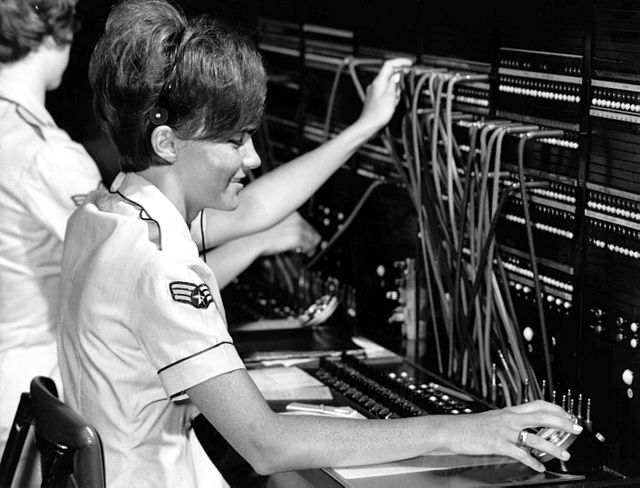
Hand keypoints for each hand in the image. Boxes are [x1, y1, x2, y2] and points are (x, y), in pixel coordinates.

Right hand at [258, 211, 320, 256]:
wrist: (251, 238)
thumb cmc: (257, 232)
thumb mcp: (273, 224)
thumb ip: (285, 227)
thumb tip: (293, 238)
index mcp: (290, 212)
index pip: (305, 223)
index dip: (306, 233)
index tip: (306, 240)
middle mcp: (296, 218)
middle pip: (311, 230)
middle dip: (310, 240)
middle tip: (307, 249)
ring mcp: (297, 227)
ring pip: (313, 238)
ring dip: (310, 246)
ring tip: (306, 252)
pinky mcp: (297, 237)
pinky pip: (309, 246)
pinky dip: (308, 251)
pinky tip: (303, 253)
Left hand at [357, 57, 412, 132]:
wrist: (368, 125)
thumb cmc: (377, 114)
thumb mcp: (390, 96)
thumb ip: (394, 83)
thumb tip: (398, 74)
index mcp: (379, 81)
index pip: (390, 64)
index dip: (400, 62)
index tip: (409, 63)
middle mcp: (375, 85)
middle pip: (390, 74)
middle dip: (399, 79)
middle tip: (404, 85)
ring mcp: (375, 91)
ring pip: (389, 84)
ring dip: (396, 89)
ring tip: (395, 100)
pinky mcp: (375, 99)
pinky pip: (386, 92)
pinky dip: (392, 95)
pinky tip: (392, 104)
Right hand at [444, 400, 582, 471]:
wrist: (451, 429)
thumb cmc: (470, 426)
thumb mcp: (493, 418)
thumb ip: (509, 421)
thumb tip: (524, 426)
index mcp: (509, 411)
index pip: (537, 404)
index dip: (555, 408)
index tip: (568, 414)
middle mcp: (509, 419)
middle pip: (542, 416)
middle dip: (562, 422)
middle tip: (576, 428)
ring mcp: (504, 431)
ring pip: (535, 437)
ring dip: (553, 447)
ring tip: (564, 453)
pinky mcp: (498, 444)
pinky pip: (520, 454)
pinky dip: (532, 462)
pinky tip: (539, 467)